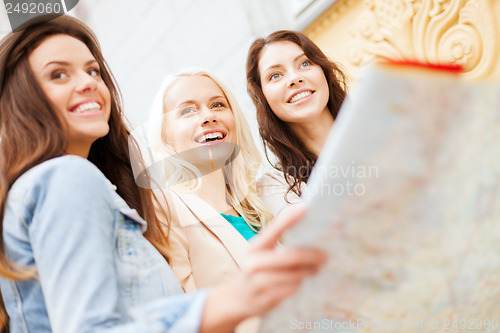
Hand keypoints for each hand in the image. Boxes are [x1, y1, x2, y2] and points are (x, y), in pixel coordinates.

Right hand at [200, 205, 326, 332]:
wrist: (238, 297)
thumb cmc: (257, 270)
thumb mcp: (261, 253)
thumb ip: (279, 242)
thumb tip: (306, 230)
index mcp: (255, 247)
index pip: (274, 229)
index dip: (289, 218)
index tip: (305, 208)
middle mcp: (255, 263)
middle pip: (290, 256)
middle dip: (311, 256)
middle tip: (325, 256)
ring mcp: (259, 282)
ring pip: (294, 275)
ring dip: (309, 272)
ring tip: (316, 269)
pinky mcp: (267, 299)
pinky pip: (292, 290)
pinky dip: (299, 285)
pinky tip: (302, 282)